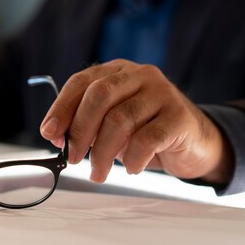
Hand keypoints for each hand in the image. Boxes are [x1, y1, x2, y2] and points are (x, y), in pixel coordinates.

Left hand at [39, 60, 233, 183]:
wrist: (195, 143)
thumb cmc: (146, 132)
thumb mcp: (112, 124)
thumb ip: (86, 124)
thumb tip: (56, 136)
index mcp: (117, 72)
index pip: (81, 82)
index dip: (61, 107)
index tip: (49, 133)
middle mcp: (140, 75)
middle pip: (100, 95)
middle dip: (80, 129)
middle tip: (72, 157)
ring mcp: (162, 92)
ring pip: (120, 118)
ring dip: (102, 152)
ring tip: (98, 173)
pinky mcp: (179, 116)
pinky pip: (147, 139)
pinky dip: (132, 158)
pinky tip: (131, 167)